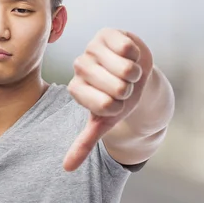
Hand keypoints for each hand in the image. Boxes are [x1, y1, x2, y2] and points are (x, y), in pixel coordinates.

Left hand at [63, 28, 153, 171]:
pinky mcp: (106, 33)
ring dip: (135, 74)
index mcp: (76, 89)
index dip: (119, 107)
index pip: (105, 106)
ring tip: (127, 73)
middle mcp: (79, 67)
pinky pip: (129, 48)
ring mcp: (91, 48)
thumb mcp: (102, 122)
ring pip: (126, 69)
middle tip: (122, 86)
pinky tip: (128, 55)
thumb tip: (66, 169)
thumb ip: (83, 143)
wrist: (133, 74)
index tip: (114, 102)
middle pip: (118, 88)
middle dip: (129, 90)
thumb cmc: (116, 99)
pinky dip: (137, 56)